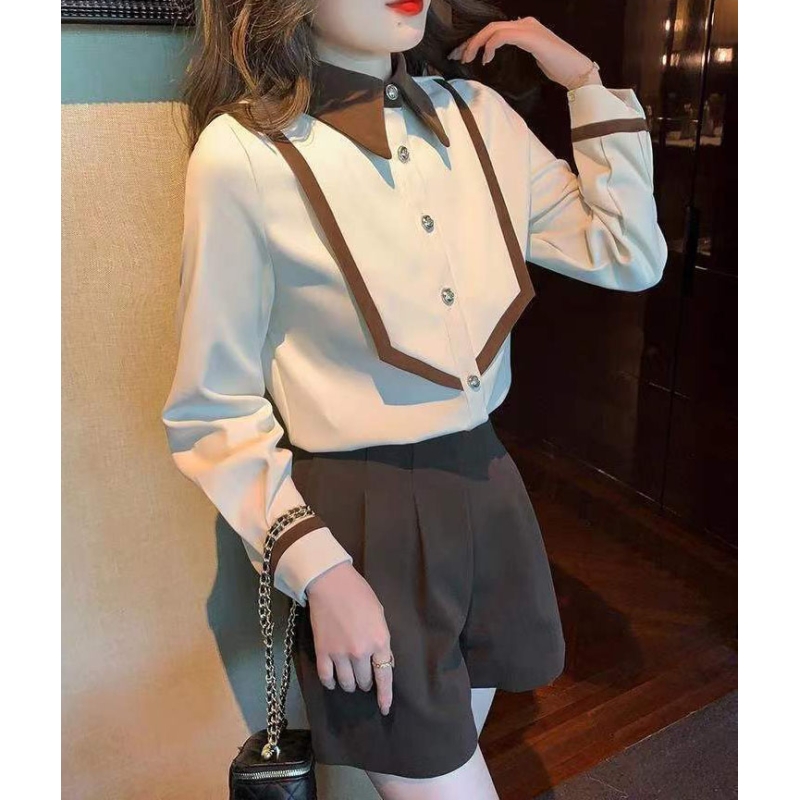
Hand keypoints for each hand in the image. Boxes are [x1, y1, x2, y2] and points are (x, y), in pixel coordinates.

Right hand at [305, 561, 393, 714]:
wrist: (330, 583)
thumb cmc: (359, 594)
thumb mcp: (379, 615)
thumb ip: (382, 640)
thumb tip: (384, 661)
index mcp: (379, 640)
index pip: (385, 676)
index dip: (385, 695)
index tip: (384, 707)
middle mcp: (361, 652)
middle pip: (364, 681)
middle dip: (366, 682)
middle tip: (364, 676)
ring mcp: (340, 654)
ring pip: (347, 683)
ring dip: (350, 684)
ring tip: (350, 678)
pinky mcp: (322, 652)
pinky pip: (327, 678)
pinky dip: (331, 682)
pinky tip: (333, 680)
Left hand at [446, 16, 601, 89]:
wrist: (576, 71)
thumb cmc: (556, 69)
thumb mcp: (529, 60)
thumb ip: (516, 53)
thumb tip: (495, 57)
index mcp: (524, 28)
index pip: (493, 30)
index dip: (474, 42)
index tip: (461, 56)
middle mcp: (525, 23)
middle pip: (489, 27)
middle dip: (469, 42)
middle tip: (457, 57)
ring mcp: (527, 28)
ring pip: (492, 29)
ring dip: (476, 44)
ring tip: (468, 59)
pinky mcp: (530, 36)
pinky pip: (502, 36)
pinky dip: (490, 46)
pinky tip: (486, 59)